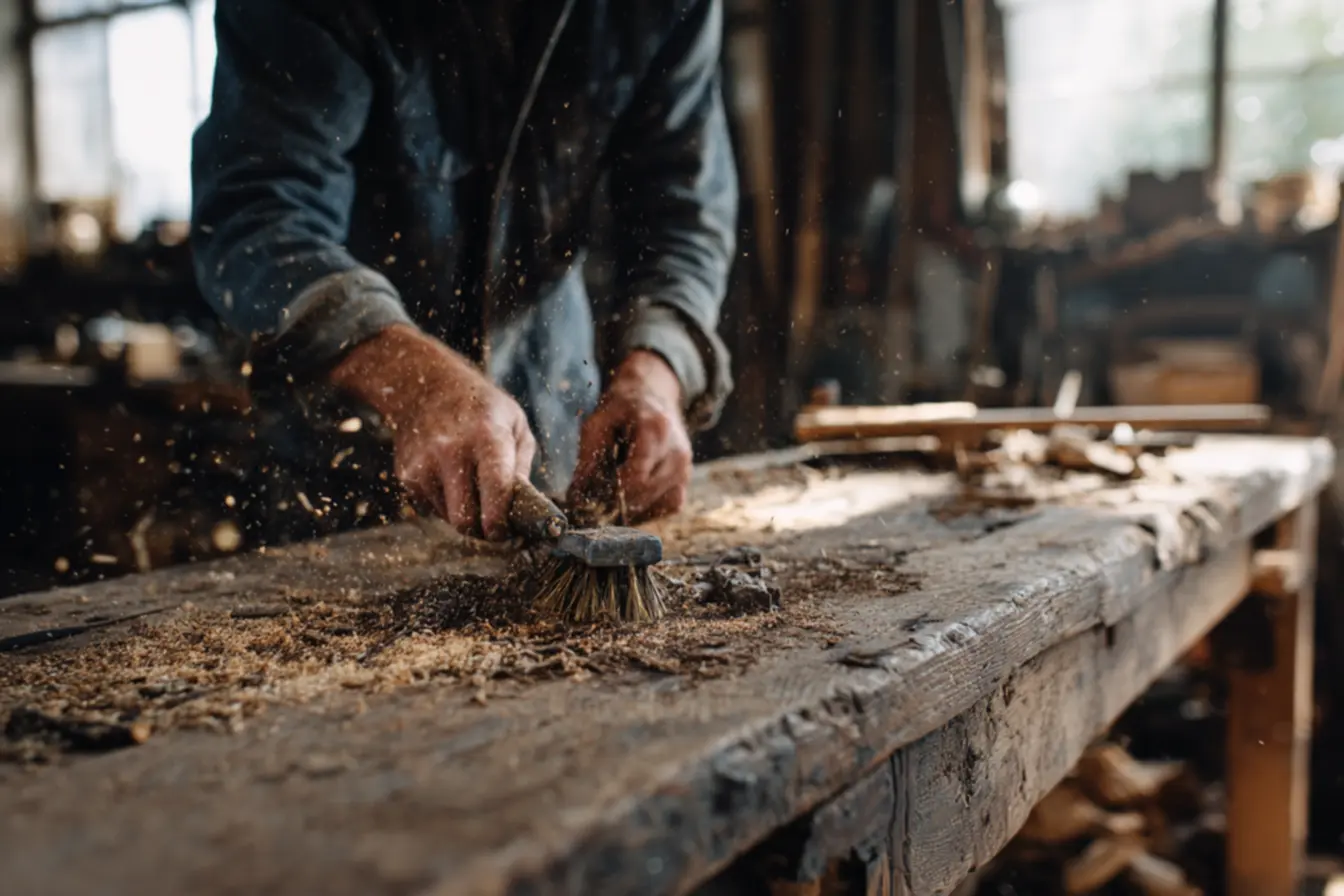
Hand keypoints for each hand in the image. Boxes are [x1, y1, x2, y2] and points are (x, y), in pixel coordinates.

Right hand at [330, 325, 534, 539]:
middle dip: (482, 531)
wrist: (426, 387)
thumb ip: (522, 467)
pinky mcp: (407, 474)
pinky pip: (431, 509)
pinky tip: (450, 480)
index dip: (500, 522)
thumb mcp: (515, 424)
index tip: (504, 533)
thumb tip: (523, 509)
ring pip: (448, 518)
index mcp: (487, 437)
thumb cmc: (481, 409)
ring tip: (472, 491)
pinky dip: (445, 505)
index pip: (495, 489)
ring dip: (464, 516)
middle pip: (465, 517)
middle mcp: (452, 451)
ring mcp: (425, 464)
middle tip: (493, 527)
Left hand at [569, 350, 691, 521]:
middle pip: (648, 493)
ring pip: (663, 504)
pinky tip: (631, 503)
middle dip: (620, 504)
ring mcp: (685, 466)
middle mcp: (677, 450)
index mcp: (655, 430)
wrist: (653, 393)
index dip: (613, 492)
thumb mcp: (598, 421)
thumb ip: (588, 456)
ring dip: (637, 510)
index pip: (637, 476)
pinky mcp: (686, 477)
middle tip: (597, 505)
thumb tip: (578, 495)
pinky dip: (652, 510)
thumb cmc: (623, 406)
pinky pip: (672, 505)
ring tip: (614, 504)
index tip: (593, 495)